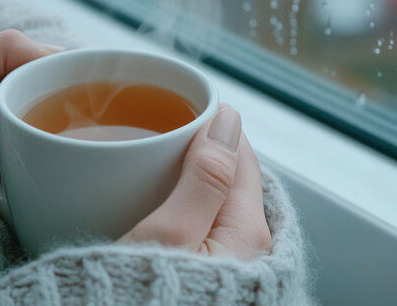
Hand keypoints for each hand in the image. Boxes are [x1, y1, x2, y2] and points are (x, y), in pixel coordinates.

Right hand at [120, 105, 271, 259]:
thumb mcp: (173, 232)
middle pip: (228, 177)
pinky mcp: (206, 273)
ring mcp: (227, 262)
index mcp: (248, 232)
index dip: (213, 126)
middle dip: (198, 152)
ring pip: (213, 200)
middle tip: (156, 138)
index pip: (241, 155)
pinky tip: (155, 207)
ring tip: (148, 168)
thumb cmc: (150, 297)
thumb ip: (206, 177)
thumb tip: (228, 121)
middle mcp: (246, 247)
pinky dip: (181, 206)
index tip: (180, 110)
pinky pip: (200, 225)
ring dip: (187, 178)